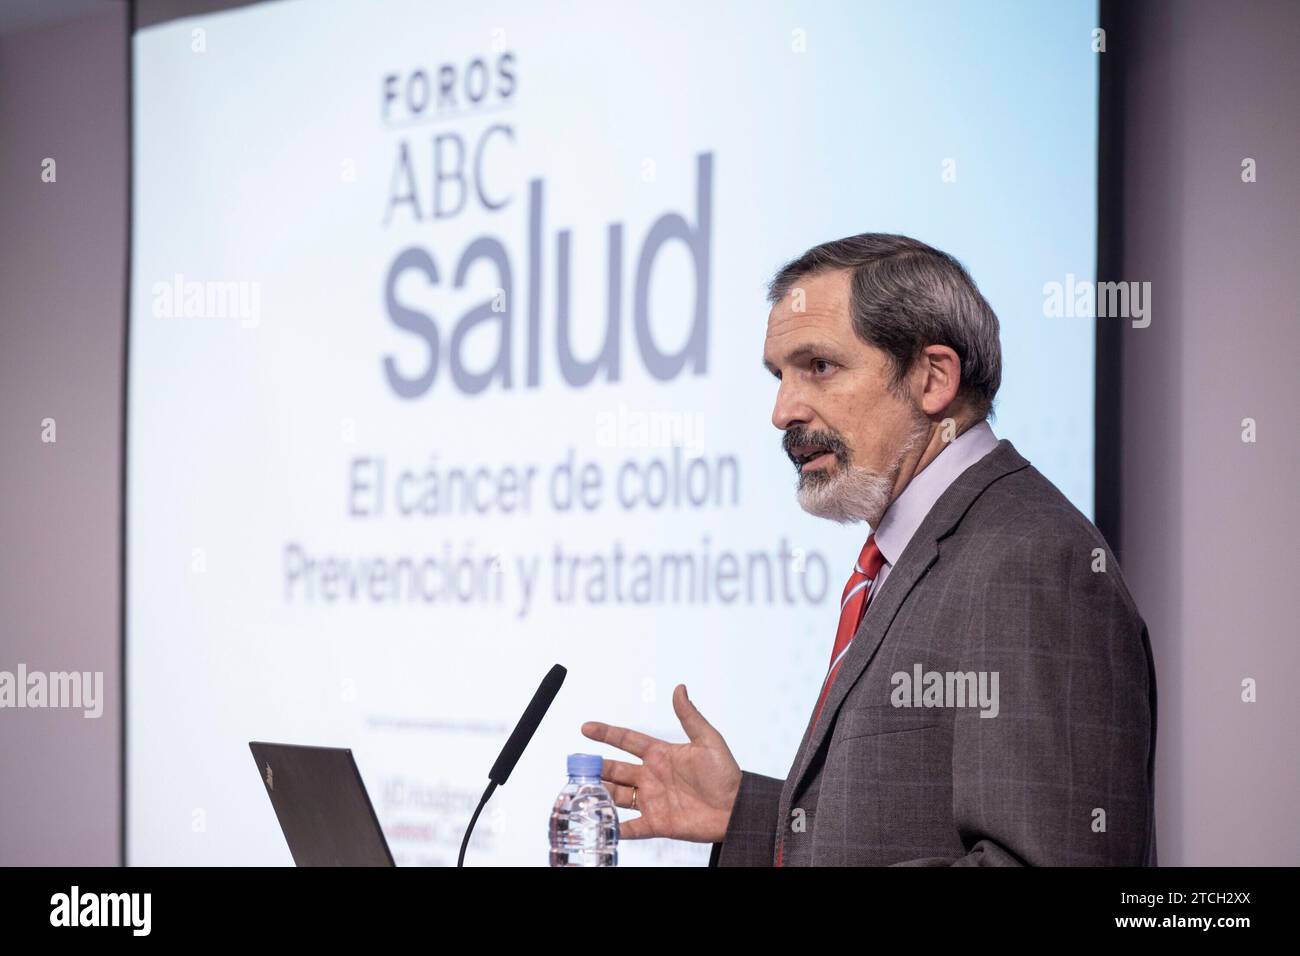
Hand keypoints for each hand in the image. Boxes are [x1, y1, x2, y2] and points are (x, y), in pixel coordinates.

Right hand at [581, 684, 742, 842]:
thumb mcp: (708, 740)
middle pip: (615, 769)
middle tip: (576, 765)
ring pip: (617, 795)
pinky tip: (600, 825)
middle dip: (595, 766)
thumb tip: (680, 689)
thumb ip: (690, 716)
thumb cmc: (726, 774)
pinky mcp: (657, 822)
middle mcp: (652, 776)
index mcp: (661, 754)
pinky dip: (615, 827)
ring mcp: (652, 799)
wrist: (736, 808)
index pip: (627, 740)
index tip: (586, 728)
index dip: (606, 733)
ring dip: (600, 794)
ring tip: (581, 792)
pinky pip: (631, 827)